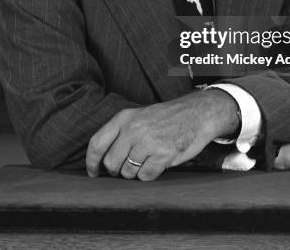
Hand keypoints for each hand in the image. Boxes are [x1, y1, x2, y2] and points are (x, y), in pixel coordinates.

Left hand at [86, 89, 238, 180]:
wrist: (197, 113)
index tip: (93, 173)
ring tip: (148, 160)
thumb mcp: (140, 116)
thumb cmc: (167, 117)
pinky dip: (149, 175)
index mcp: (124, 118)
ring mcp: (148, 142)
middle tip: (129, 166)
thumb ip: (121, 132)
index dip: (91, 162)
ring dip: (135, 173)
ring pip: (128, 172)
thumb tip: (103, 159)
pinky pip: (145, 176)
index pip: (97, 143)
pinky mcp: (163, 154)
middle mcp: (133, 129)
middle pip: (111, 163)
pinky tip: (158, 163)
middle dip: (118, 170)